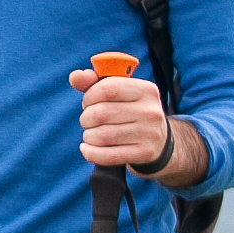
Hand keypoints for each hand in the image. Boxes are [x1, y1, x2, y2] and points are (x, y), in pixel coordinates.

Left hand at [71, 65, 201, 180]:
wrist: (157, 140)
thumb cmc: (128, 111)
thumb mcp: (117, 92)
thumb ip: (93, 82)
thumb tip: (76, 76)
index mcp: (146, 89)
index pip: (107, 89)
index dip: (89, 96)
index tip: (88, 102)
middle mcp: (151, 111)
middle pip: (101, 113)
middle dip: (86, 118)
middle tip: (88, 121)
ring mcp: (150, 134)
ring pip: (102, 136)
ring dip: (88, 136)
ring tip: (91, 134)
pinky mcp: (145, 153)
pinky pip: (107, 156)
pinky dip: (90, 153)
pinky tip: (87, 148)